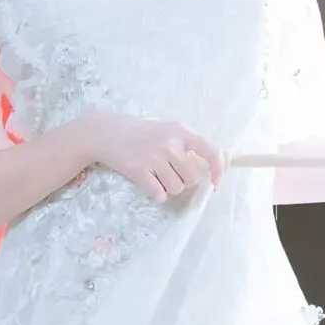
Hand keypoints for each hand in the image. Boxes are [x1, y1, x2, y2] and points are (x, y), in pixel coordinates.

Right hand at [84, 112, 227, 203]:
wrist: (106, 131)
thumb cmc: (140, 132)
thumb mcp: (166, 129)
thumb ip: (185, 145)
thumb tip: (206, 168)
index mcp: (181, 132)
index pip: (211, 152)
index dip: (218, 170)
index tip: (216, 183)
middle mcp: (170, 144)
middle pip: (192, 179)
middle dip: (184, 181)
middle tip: (169, 173)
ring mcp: (154, 158)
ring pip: (176, 189)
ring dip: (168, 188)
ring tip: (156, 175)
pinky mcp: (139, 171)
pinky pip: (159, 195)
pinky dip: (156, 194)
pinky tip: (148, 182)